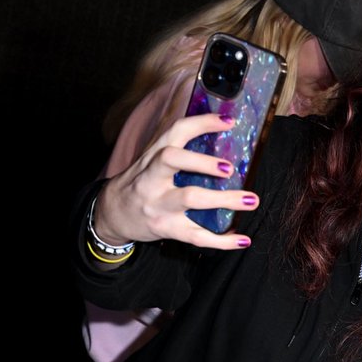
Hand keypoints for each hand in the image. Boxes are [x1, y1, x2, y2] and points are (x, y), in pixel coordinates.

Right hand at [94, 113, 257, 251]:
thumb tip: (223, 139)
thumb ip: (179, 149)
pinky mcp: (166, 228)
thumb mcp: (151, 160)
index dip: (201, 123)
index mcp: (153, 156)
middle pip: (174, 161)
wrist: (111, 214)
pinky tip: (242, 240)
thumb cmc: (141, 183)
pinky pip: (196, 235)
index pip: (176, 131)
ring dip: (223, 200)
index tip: (229, 121)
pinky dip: (222, 241)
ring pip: (190, 199)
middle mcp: (153, 177)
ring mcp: (159, 204)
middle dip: (204, 163)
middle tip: (231, 167)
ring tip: (250, 200)